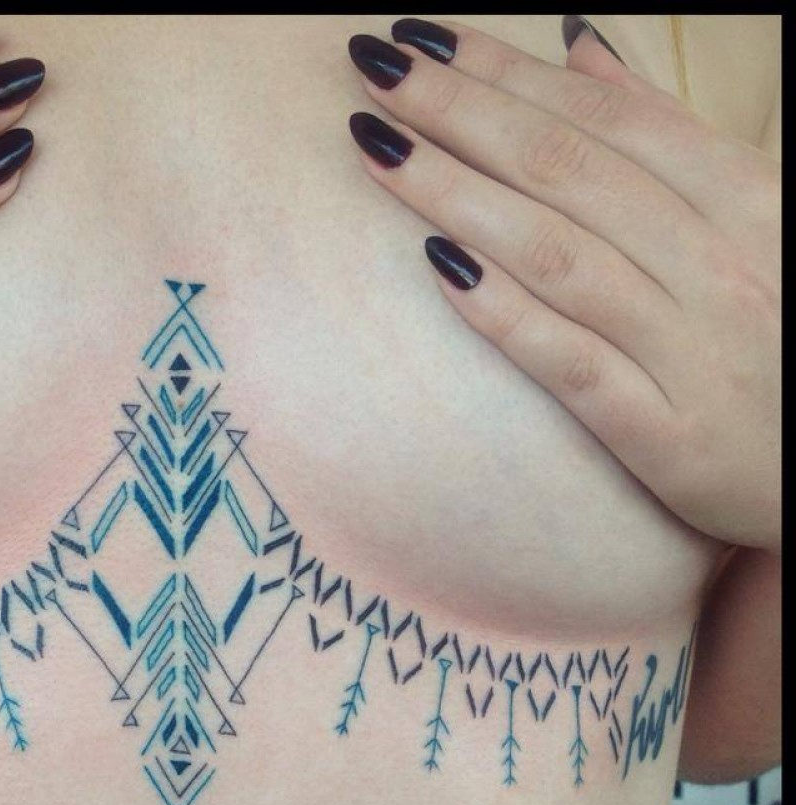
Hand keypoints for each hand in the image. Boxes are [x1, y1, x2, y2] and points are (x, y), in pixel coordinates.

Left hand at [345, 17, 779, 553]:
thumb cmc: (773, 336)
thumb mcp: (747, 221)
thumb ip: (664, 136)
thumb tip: (580, 47)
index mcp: (743, 199)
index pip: (607, 115)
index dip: (508, 72)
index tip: (424, 41)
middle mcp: (719, 263)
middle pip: (569, 169)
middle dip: (464, 111)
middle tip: (379, 73)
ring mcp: (691, 350)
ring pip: (558, 254)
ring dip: (460, 194)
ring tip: (381, 151)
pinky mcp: (663, 432)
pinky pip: (570, 362)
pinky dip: (506, 313)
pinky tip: (438, 267)